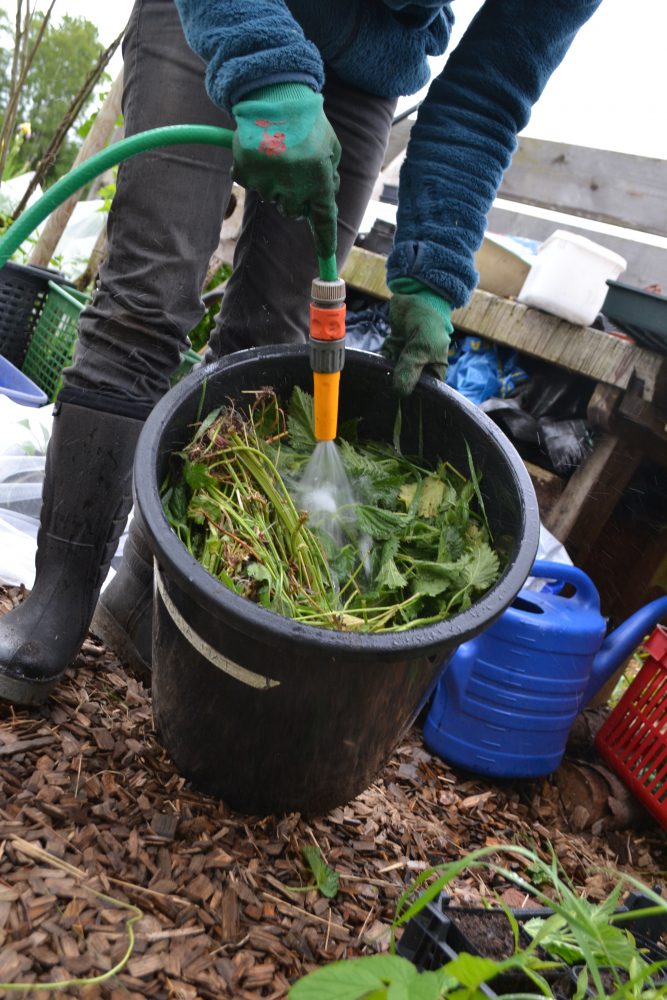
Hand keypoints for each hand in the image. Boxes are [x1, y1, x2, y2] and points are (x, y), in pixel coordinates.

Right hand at [232, 83, 340, 258]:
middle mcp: (293, 184)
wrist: (274, 95)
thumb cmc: (307, 121)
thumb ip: (330, 176)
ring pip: (273, 198)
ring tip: (278, 153)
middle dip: (296, 198)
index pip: (324, 218)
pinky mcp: (246, 174)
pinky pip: (254, 184)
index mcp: (318, 178)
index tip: (326, 256)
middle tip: (295, 173)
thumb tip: (326, 200)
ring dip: (277, 183)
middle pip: (294, 211)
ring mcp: (267, 181)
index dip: (325, 239)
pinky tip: (262, 151)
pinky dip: (258, 172)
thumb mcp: (331, 147)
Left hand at [381, 278, 453, 395]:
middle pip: (407, 385)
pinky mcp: (392, 351)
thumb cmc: (428, 322)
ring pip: (392, 375)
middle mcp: (420, 369)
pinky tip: (371, 369)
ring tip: (377, 380)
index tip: (399, 403)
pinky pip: (383, 363)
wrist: (416, 297)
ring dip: (384, 375)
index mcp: (435, 371)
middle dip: (395, 387)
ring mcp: (405, 360)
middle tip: (384, 393)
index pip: (425, 393)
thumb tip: (400, 392)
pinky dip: (378, 364)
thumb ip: (410, 368)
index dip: (413, 398)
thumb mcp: (422, 347)